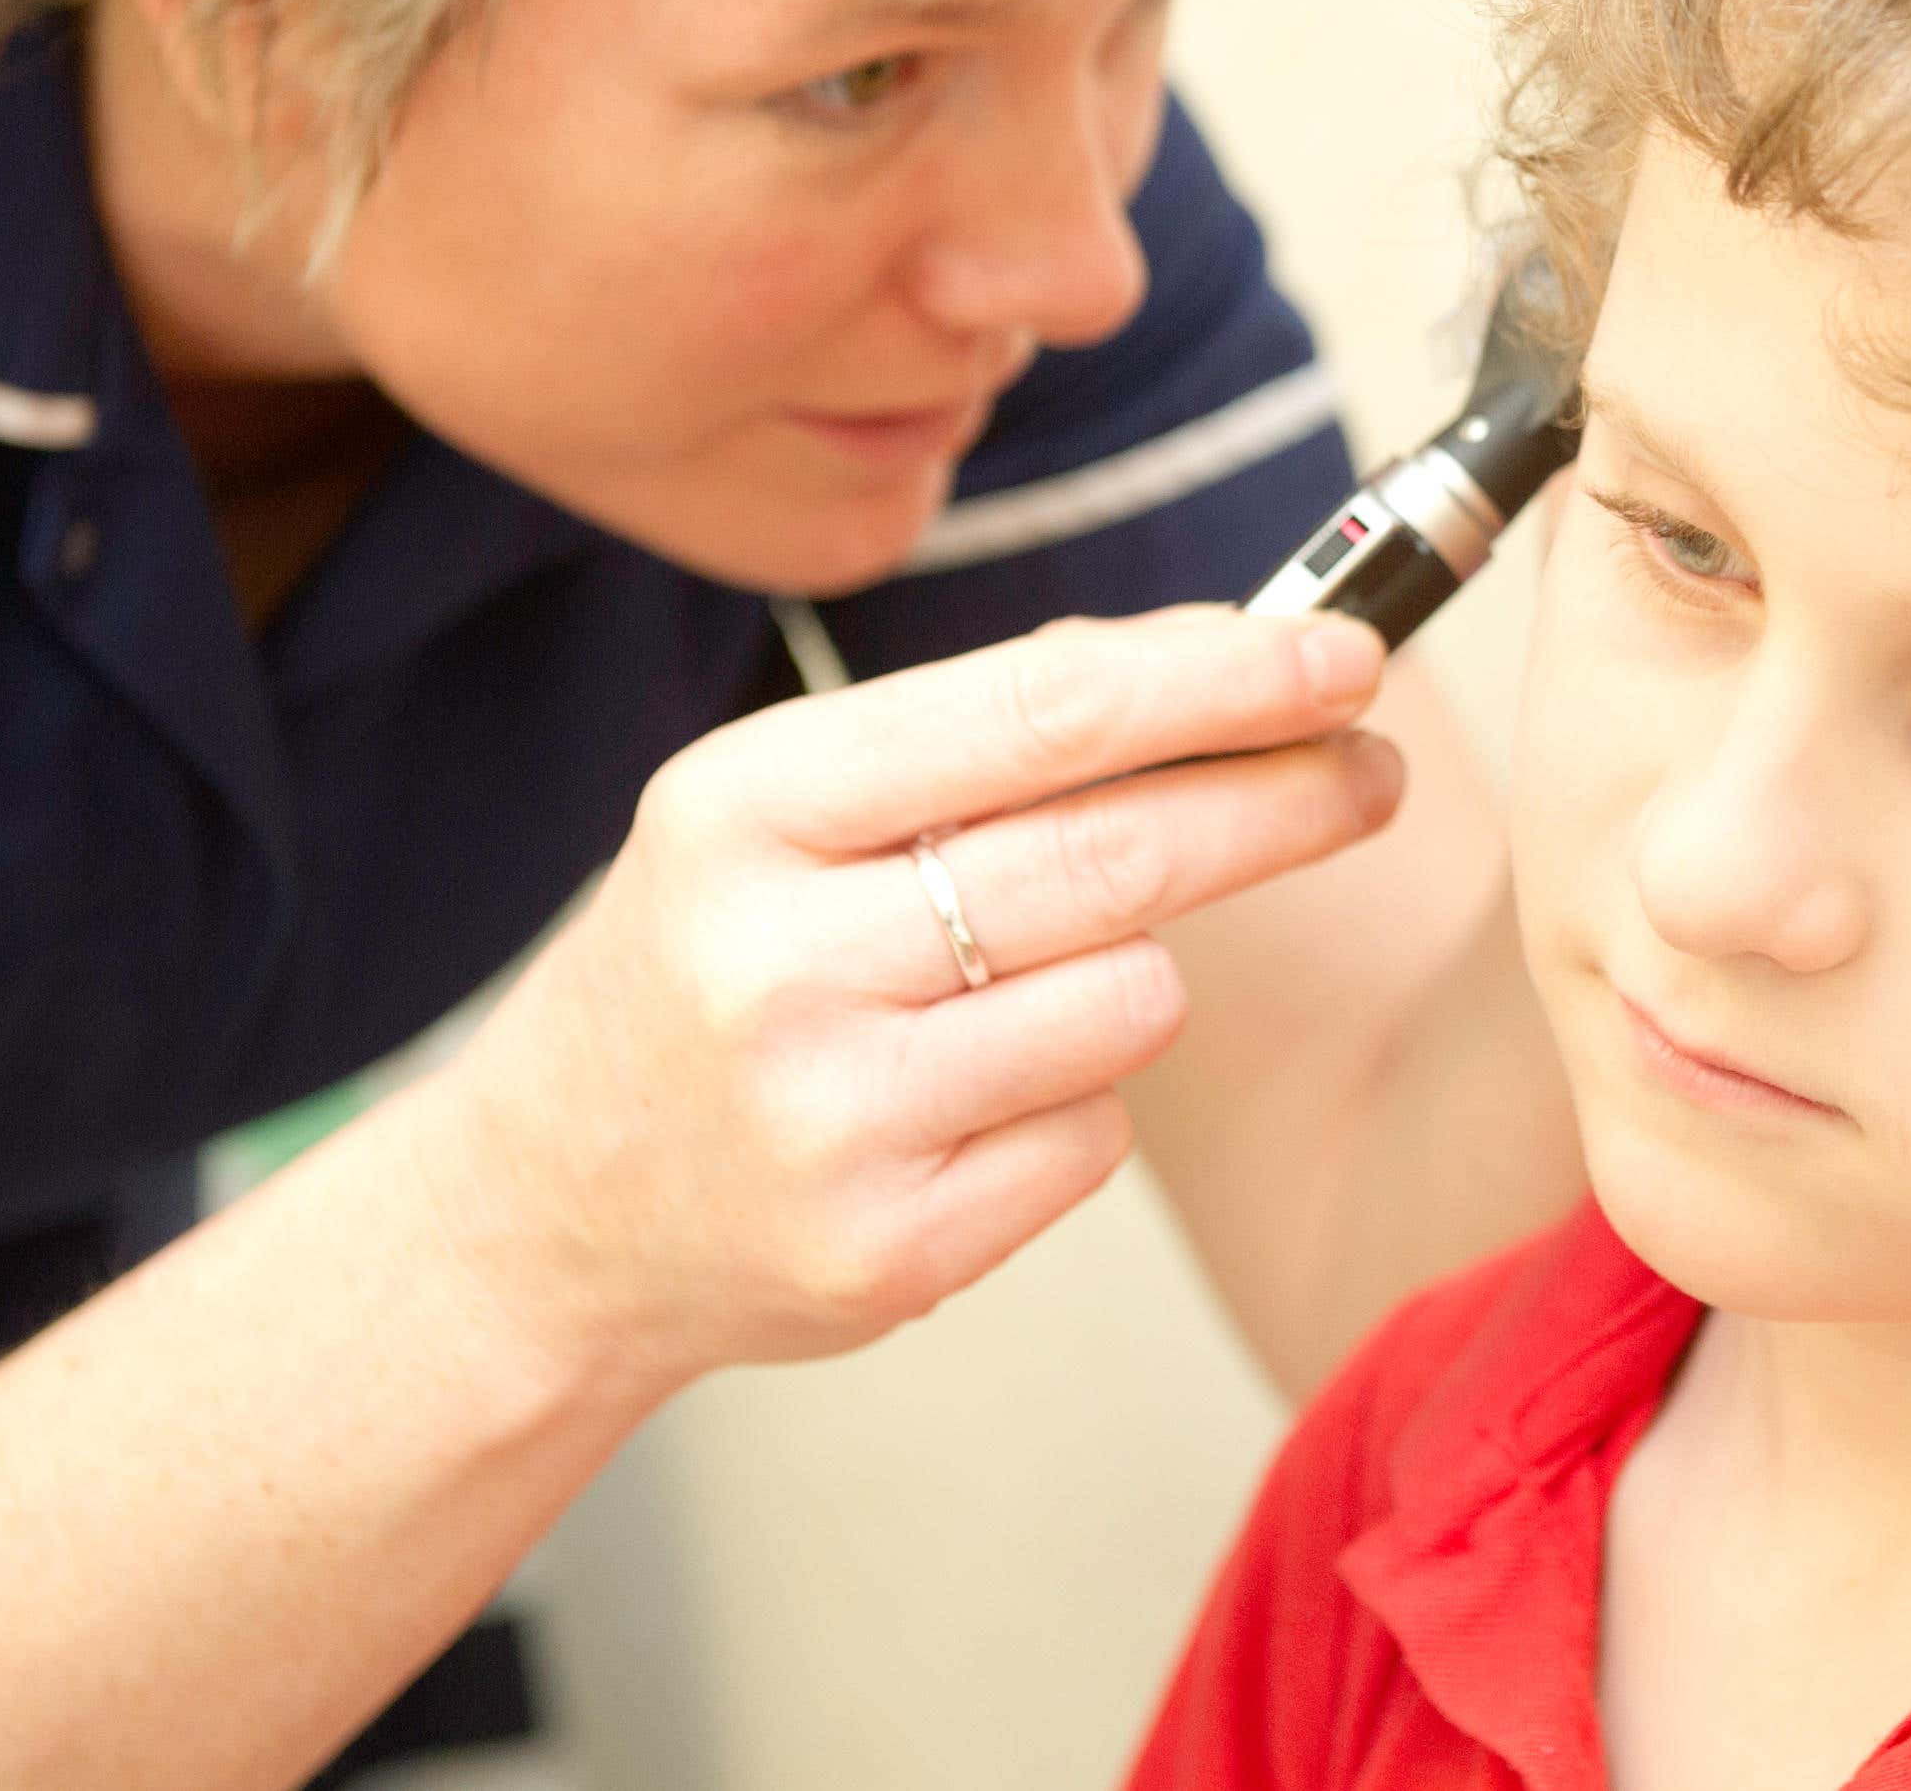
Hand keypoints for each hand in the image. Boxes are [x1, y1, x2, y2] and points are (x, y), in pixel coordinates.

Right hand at [399, 606, 1399, 1394]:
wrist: (541, 1211)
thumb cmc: (708, 966)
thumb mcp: (774, 813)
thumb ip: (972, 735)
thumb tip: (1211, 659)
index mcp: (745, 803)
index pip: (1038, 713)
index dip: (1216, 681)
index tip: (1341, 658)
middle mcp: (774, 958)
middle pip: (1114, 855)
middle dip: (1274, 801)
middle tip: (1369, 772)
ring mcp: (829, 1118)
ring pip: (1129, 1003)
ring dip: (1141, 974)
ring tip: (1046, 979)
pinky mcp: (882, 1252)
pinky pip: (1091, 1137)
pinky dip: (1078, 1104)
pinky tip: (977, 1102)